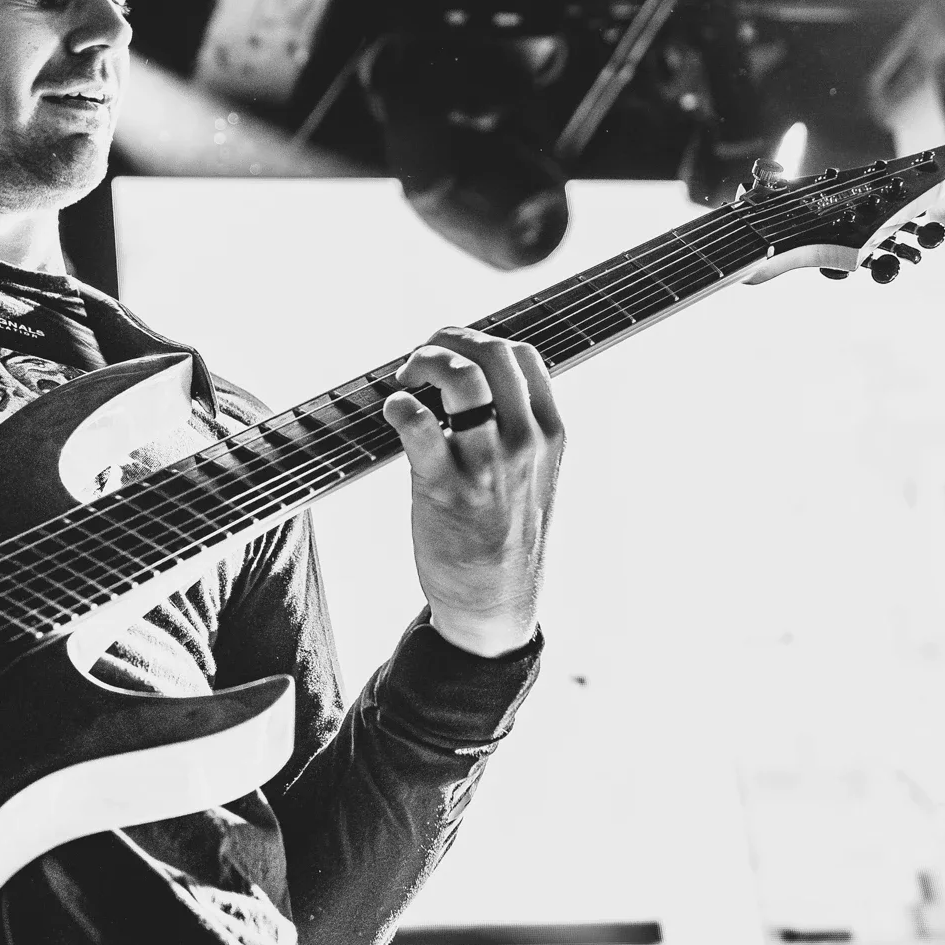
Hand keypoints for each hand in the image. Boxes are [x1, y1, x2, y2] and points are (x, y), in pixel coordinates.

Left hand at [383, 327, 563, 656]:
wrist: (495, 605)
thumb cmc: (505, 537)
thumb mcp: (534, 477)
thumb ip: (517, 430)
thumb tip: (476, 382)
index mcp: (550, 435)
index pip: (524, 355)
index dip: (482, 340)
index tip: (455, 349)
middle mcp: (524, 443)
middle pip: (493, 354)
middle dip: (449, 340)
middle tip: (421, 357)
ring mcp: (486, 464)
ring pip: (462, 378)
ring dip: (425, 362)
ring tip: (406, 379)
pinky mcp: (444, 487)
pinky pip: (418, 423)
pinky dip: (399, 404)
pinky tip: (394, 409)